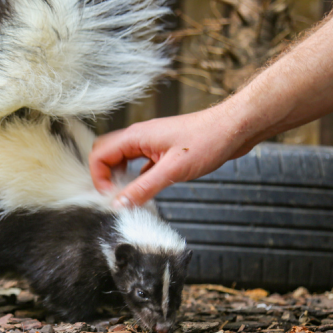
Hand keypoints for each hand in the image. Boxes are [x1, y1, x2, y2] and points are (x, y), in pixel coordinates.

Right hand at [89, 105, 253, 206]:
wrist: (233, 128)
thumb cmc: (207, 141)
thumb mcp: (172, 170)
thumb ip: (143, 188)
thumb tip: (119, 204)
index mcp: (135, 137)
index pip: (99, 155)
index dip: (99, 178)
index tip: (110, 197)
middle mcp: (139, 137)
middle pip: (106, 154)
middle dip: (104, 175)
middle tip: (114, 195)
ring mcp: (149, 142)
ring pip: (121, 158)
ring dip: (119, 175)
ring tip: (128, 194)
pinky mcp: (161, 149)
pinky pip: (138, 161)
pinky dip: (135, 175)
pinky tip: (145, 188)